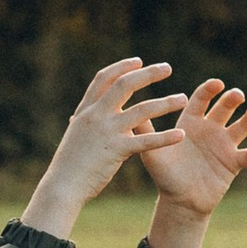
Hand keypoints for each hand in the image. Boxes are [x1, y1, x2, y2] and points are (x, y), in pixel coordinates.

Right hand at [20, 58, 183, 244]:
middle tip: (167, 68)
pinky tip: (181, 135)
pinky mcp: (117, 150)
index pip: (104, 79)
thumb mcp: (76, 136)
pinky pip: (146, 141)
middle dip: (148, 74)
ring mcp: (107, 131)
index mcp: (86, 111)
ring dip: (165, 102)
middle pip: (125, 85)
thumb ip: (84, 123)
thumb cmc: (69, 165)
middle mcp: (96, 116)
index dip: (122, 67)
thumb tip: (83, 116)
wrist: (63, 186)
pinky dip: (165, 137)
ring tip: (183, 98)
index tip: (138, 61)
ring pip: (142, 110)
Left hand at [143, 76, 246, 247]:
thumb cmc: (164, 175)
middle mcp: (210, 129)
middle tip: (236, 94)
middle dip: (232, 99)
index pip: (202, 99)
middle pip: (225, 108)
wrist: (179, 201)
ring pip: (241, 126)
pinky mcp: (233, 163)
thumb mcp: (151, 152)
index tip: (217, 84)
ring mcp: (224, 145)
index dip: (210, 90)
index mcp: (191, 122)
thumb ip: (143, 132)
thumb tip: (126, 110)